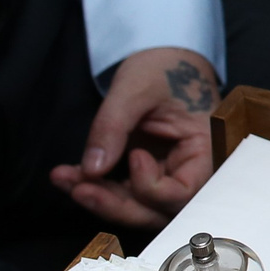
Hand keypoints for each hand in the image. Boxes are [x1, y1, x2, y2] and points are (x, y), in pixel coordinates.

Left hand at [51, 47, 219, 228]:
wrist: (162, 60)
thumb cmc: (162, 68)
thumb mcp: (135, 89)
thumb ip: (112, 128)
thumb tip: (92, 171)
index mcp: (206, 148)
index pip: (182, 192)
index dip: (151, 186)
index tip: (133, 155)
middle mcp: (190, 169)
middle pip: (157, 209)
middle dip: (115, 205)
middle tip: (79, 189)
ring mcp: (168, 173)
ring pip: (137, 207)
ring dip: (99, 199)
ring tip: (63, 178)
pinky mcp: (146, 174)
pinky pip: (122, 193)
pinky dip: (95, 188)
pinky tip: (67, 176)